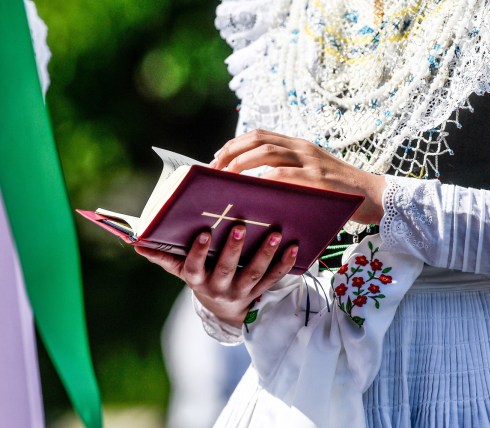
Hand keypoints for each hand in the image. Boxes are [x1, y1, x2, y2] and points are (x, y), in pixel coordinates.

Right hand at [135, 225, 297, 327]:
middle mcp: (219, 287)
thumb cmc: (200, 276)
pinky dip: (285, 264)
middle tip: (240, 226)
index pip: (194, 267)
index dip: (198, 252)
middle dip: (233, 249)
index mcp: (197, 279)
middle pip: (226, 269)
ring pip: (254, 273)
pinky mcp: (261, 290)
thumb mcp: (181, 269)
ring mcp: (242, 290)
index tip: (204, 233)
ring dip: (265, 254)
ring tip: (275, 233)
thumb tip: (134, 243)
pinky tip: (294, 247)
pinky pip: (274, 278)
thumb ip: (163, 256)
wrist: (224, 308)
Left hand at [212, 129, 386, 224]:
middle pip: (258, 139)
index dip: (234, 144)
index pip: (260, 135)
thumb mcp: (313, 175)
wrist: (374, 196)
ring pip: (267, 152)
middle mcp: (302, 148)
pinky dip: (265, 178)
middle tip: (213, 169)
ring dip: (241, 163)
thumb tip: (258, 188)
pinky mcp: (319, 179)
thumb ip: (290, 174)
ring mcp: (311, 162)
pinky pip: (286, 174)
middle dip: (231, 151)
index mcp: (299, 146)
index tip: (217, 159)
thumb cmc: (340, 192)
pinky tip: (253, 188)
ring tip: (225, 177)